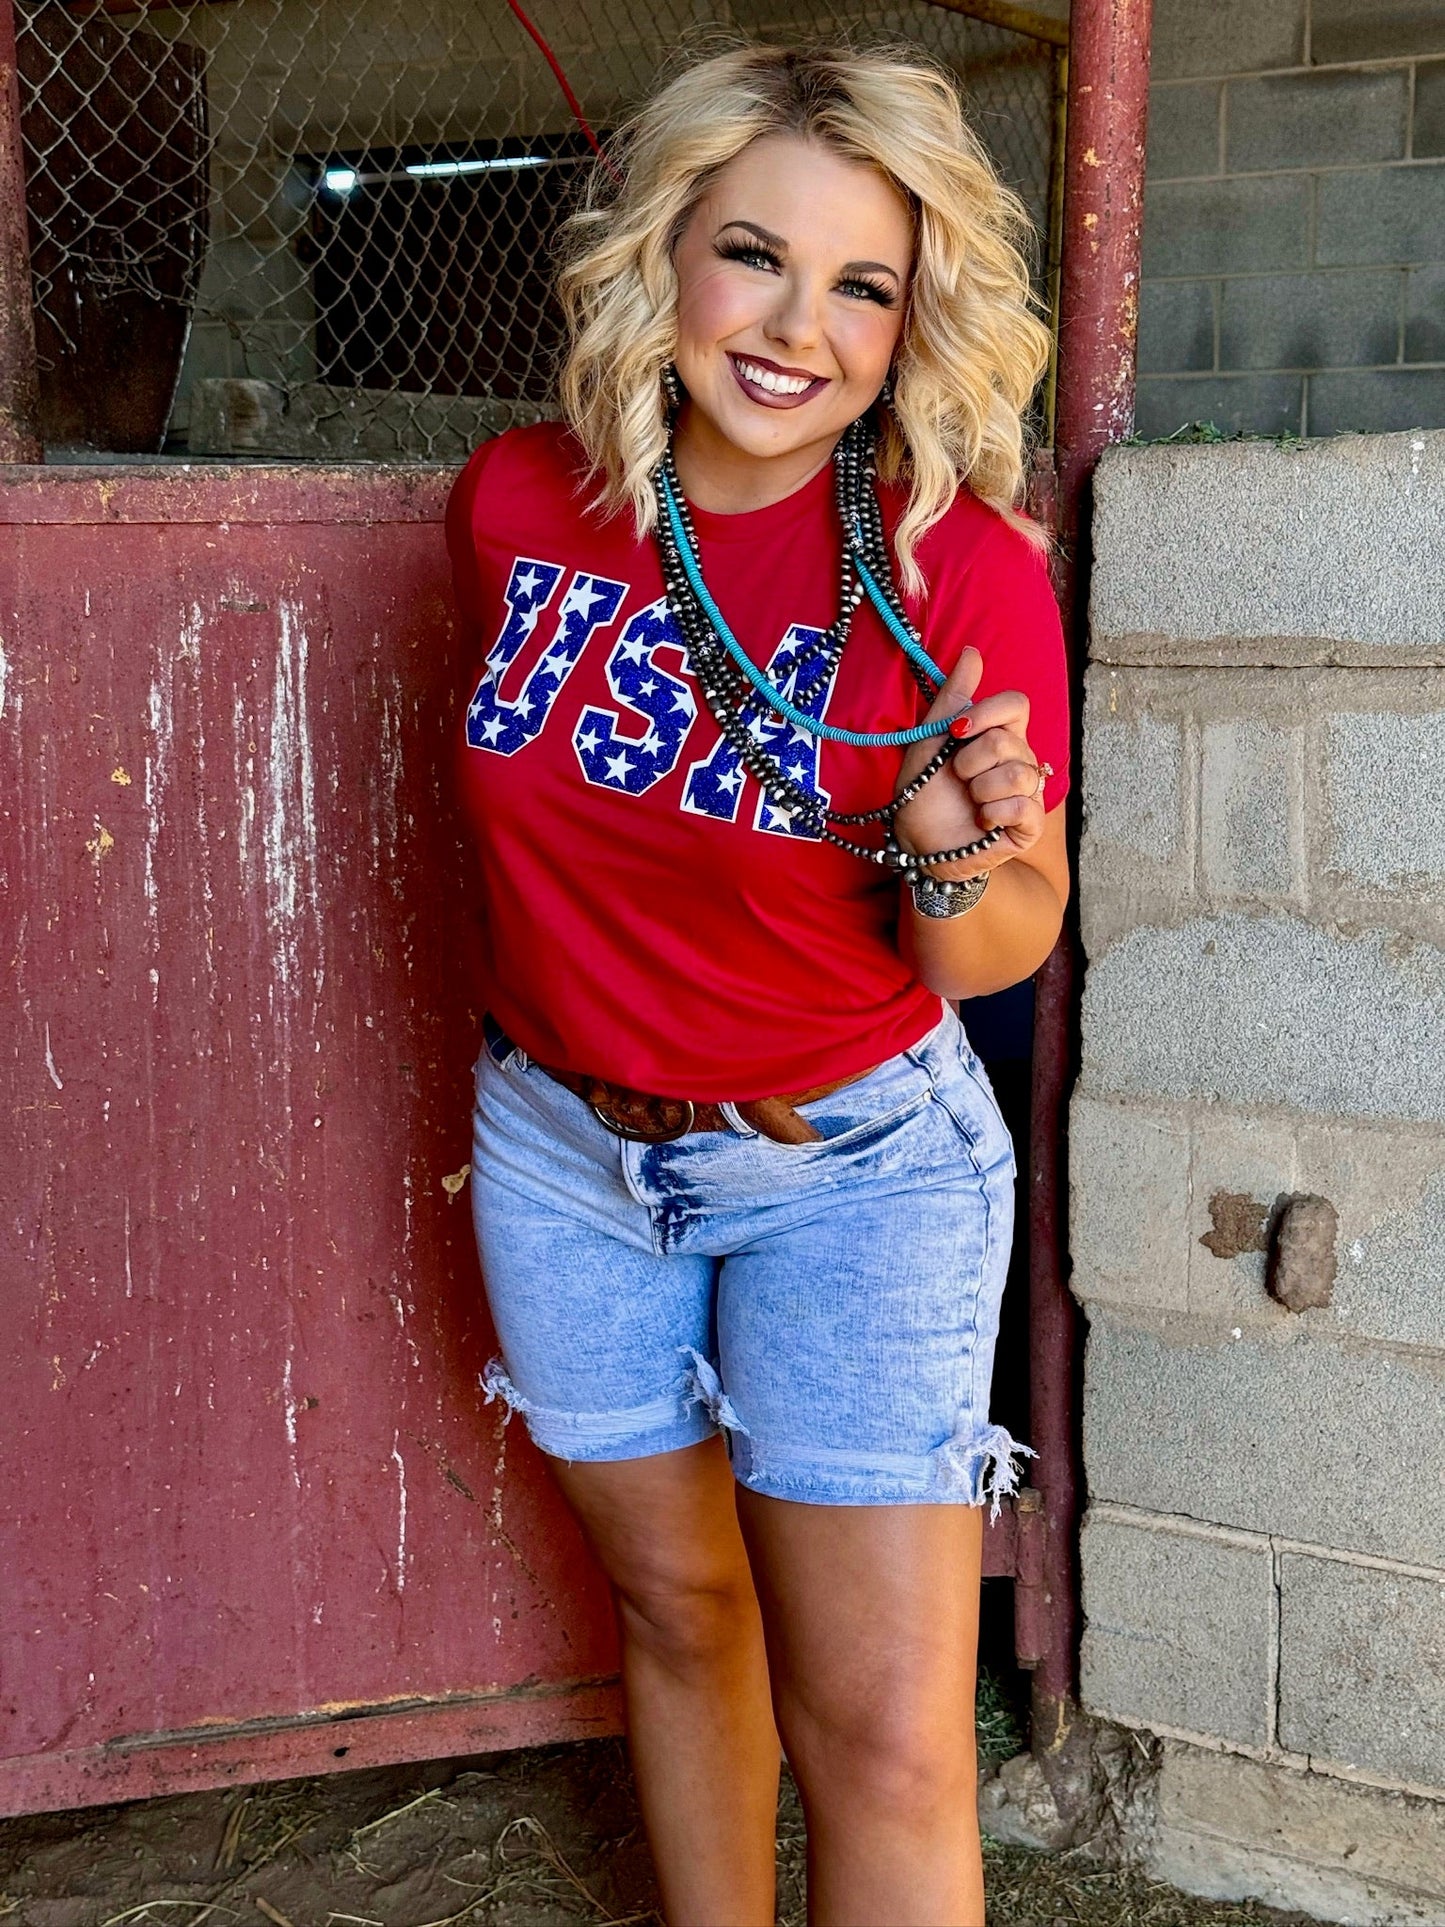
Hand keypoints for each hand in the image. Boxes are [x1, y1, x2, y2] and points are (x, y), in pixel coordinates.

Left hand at [892, 646, 1049, 878]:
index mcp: (999, 733)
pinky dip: (995, 813)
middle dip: (970, 761)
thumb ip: (953, 697)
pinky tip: (982, 821)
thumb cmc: (923, 791)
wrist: (917, 841)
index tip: (957, 731)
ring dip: (981, 789)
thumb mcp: (930, 739)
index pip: (1016, 704)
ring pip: (1018, 774)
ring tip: (970, 801)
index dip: (988, 713)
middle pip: (1009, 740)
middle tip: (957, 778)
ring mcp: (1027, 792)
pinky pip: (1025, 807)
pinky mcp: (1029, 825)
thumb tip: (972, 652)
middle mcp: (1019, 759)